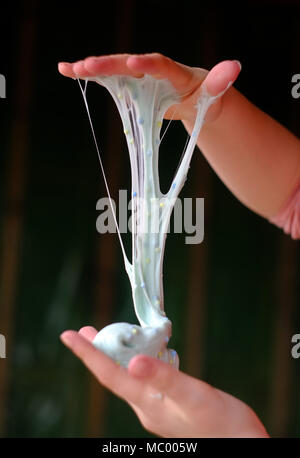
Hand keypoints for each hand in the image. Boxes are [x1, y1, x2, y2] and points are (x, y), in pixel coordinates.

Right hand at [58, 53, 240, 123]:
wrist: (194, 96)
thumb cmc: (205, 96)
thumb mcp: (215, 93)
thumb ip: (221, 81)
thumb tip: (234, 67)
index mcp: (174, 71)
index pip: (161, 64)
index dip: (147, 63)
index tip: (133, 62)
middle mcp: (152, 67)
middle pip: (128, 64)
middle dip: (109, 65)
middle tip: (88, 66)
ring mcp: (138, 75)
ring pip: (113, 69)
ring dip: (92, 69)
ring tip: (71, 68)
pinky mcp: (129, 83)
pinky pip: (108, 79)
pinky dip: (87, 75)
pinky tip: (66, 70)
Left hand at [60, 327, 268, 437]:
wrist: (240, 442)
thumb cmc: (221, 421)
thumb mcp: (193, 396)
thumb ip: (164, 378)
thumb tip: (134, 362)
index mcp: (147, 402)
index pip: (109, 374)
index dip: (87, 353)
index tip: (68, 335)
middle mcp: (146, 406)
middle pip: (113, 374)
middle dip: (95, 352)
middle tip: (81, 331)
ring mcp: (156, 407)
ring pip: (127, 376)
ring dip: (114, 355)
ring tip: (104, 336)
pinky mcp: (168, 405)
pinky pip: (143, 379)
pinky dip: (134, 362)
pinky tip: (141, 355)